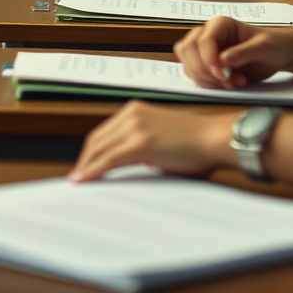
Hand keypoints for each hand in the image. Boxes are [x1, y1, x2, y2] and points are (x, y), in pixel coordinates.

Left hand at [69, 101, 235, 181]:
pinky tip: (84, 181)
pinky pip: (108, 159)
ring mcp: (135, 126)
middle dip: (84, 161)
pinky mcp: (140, 142)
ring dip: (85, 167)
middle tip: (78, 179)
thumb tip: (121, 164)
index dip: (90, 152)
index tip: (83, 167)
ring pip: (98, 149)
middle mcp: (132, 113)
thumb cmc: (195, 142)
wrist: (214, 138)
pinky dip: (92, 171)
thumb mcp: (160, 138)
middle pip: (96, 140)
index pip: (103, 133)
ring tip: (78, 183)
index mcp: (136, 110)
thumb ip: (140, 145)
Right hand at [174, 15, 292, 88]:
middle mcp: (208, 34)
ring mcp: (205, 49)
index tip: (224, 76)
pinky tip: (228, 84)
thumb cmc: (272, 46)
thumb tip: (223, 59)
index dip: (208, 59)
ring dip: (206, 78)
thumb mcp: (263, 48)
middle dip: (204, 70)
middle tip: (228, 80)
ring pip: (187, 63)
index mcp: (220, 24)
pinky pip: (194, 74)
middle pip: (188, 50)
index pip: (203, 40)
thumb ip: (244, 52)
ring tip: (232, 82)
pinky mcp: (206, 64)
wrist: (276, 56)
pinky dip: (207, 83)